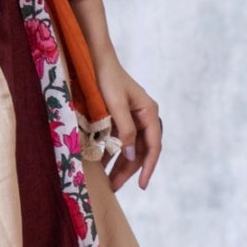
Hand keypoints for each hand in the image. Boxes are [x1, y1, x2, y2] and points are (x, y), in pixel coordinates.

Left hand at [89, 48, 161, 191]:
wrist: (93, 59)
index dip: (148, 167)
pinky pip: (117, 141)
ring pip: (129, 148)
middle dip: (129, 170)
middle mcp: (143, 117)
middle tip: (115, 188)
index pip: (153, 146)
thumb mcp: (116, 105)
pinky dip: (110, 153)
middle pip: (140, 150)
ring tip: (108, 182)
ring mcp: (131, 118)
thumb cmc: (106, 78)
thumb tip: (133, 156)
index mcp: (149, 112)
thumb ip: (125, 130)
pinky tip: (99, 165)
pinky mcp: (118, 118)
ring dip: (119, 165)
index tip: (142, 185)